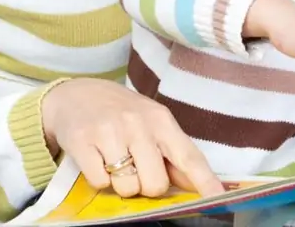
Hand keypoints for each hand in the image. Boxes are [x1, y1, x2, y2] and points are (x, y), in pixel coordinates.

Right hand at [41, 78, 224, 198]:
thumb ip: (173, 153)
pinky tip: (97, 157)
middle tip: (136, 167)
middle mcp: (137, 122)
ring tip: (114, 160)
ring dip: (121, 183)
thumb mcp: (150, 123)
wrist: (75, 94)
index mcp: (160, 119)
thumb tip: (198, 185)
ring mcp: (109, 131)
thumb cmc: (120, 111)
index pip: (188, 156)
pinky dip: (99, 178)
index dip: (205, 181)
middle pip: (156, 184)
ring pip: (127, 187)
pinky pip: (100, 183)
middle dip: (147, 185)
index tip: (219, 199)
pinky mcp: (82, 141)